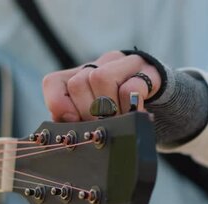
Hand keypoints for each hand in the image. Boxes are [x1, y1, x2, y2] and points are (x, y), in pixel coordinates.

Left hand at [42, 51, 161, 121]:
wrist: (154, 97)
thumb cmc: (115, 114)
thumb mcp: (89, 118)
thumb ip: (73, 123)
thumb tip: (67, 135)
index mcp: (76, 77)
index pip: (53, 83)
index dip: (59, 105)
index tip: (73, 121)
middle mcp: (97, 66)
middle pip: (78, 83)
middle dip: (87, 113)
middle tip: (101, 126)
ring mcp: (122, 64)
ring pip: (101, 78)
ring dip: (108, 109)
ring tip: (117, 120)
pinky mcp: (147, 72)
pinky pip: (131, 87)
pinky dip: (129, 106)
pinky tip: (135, 114)